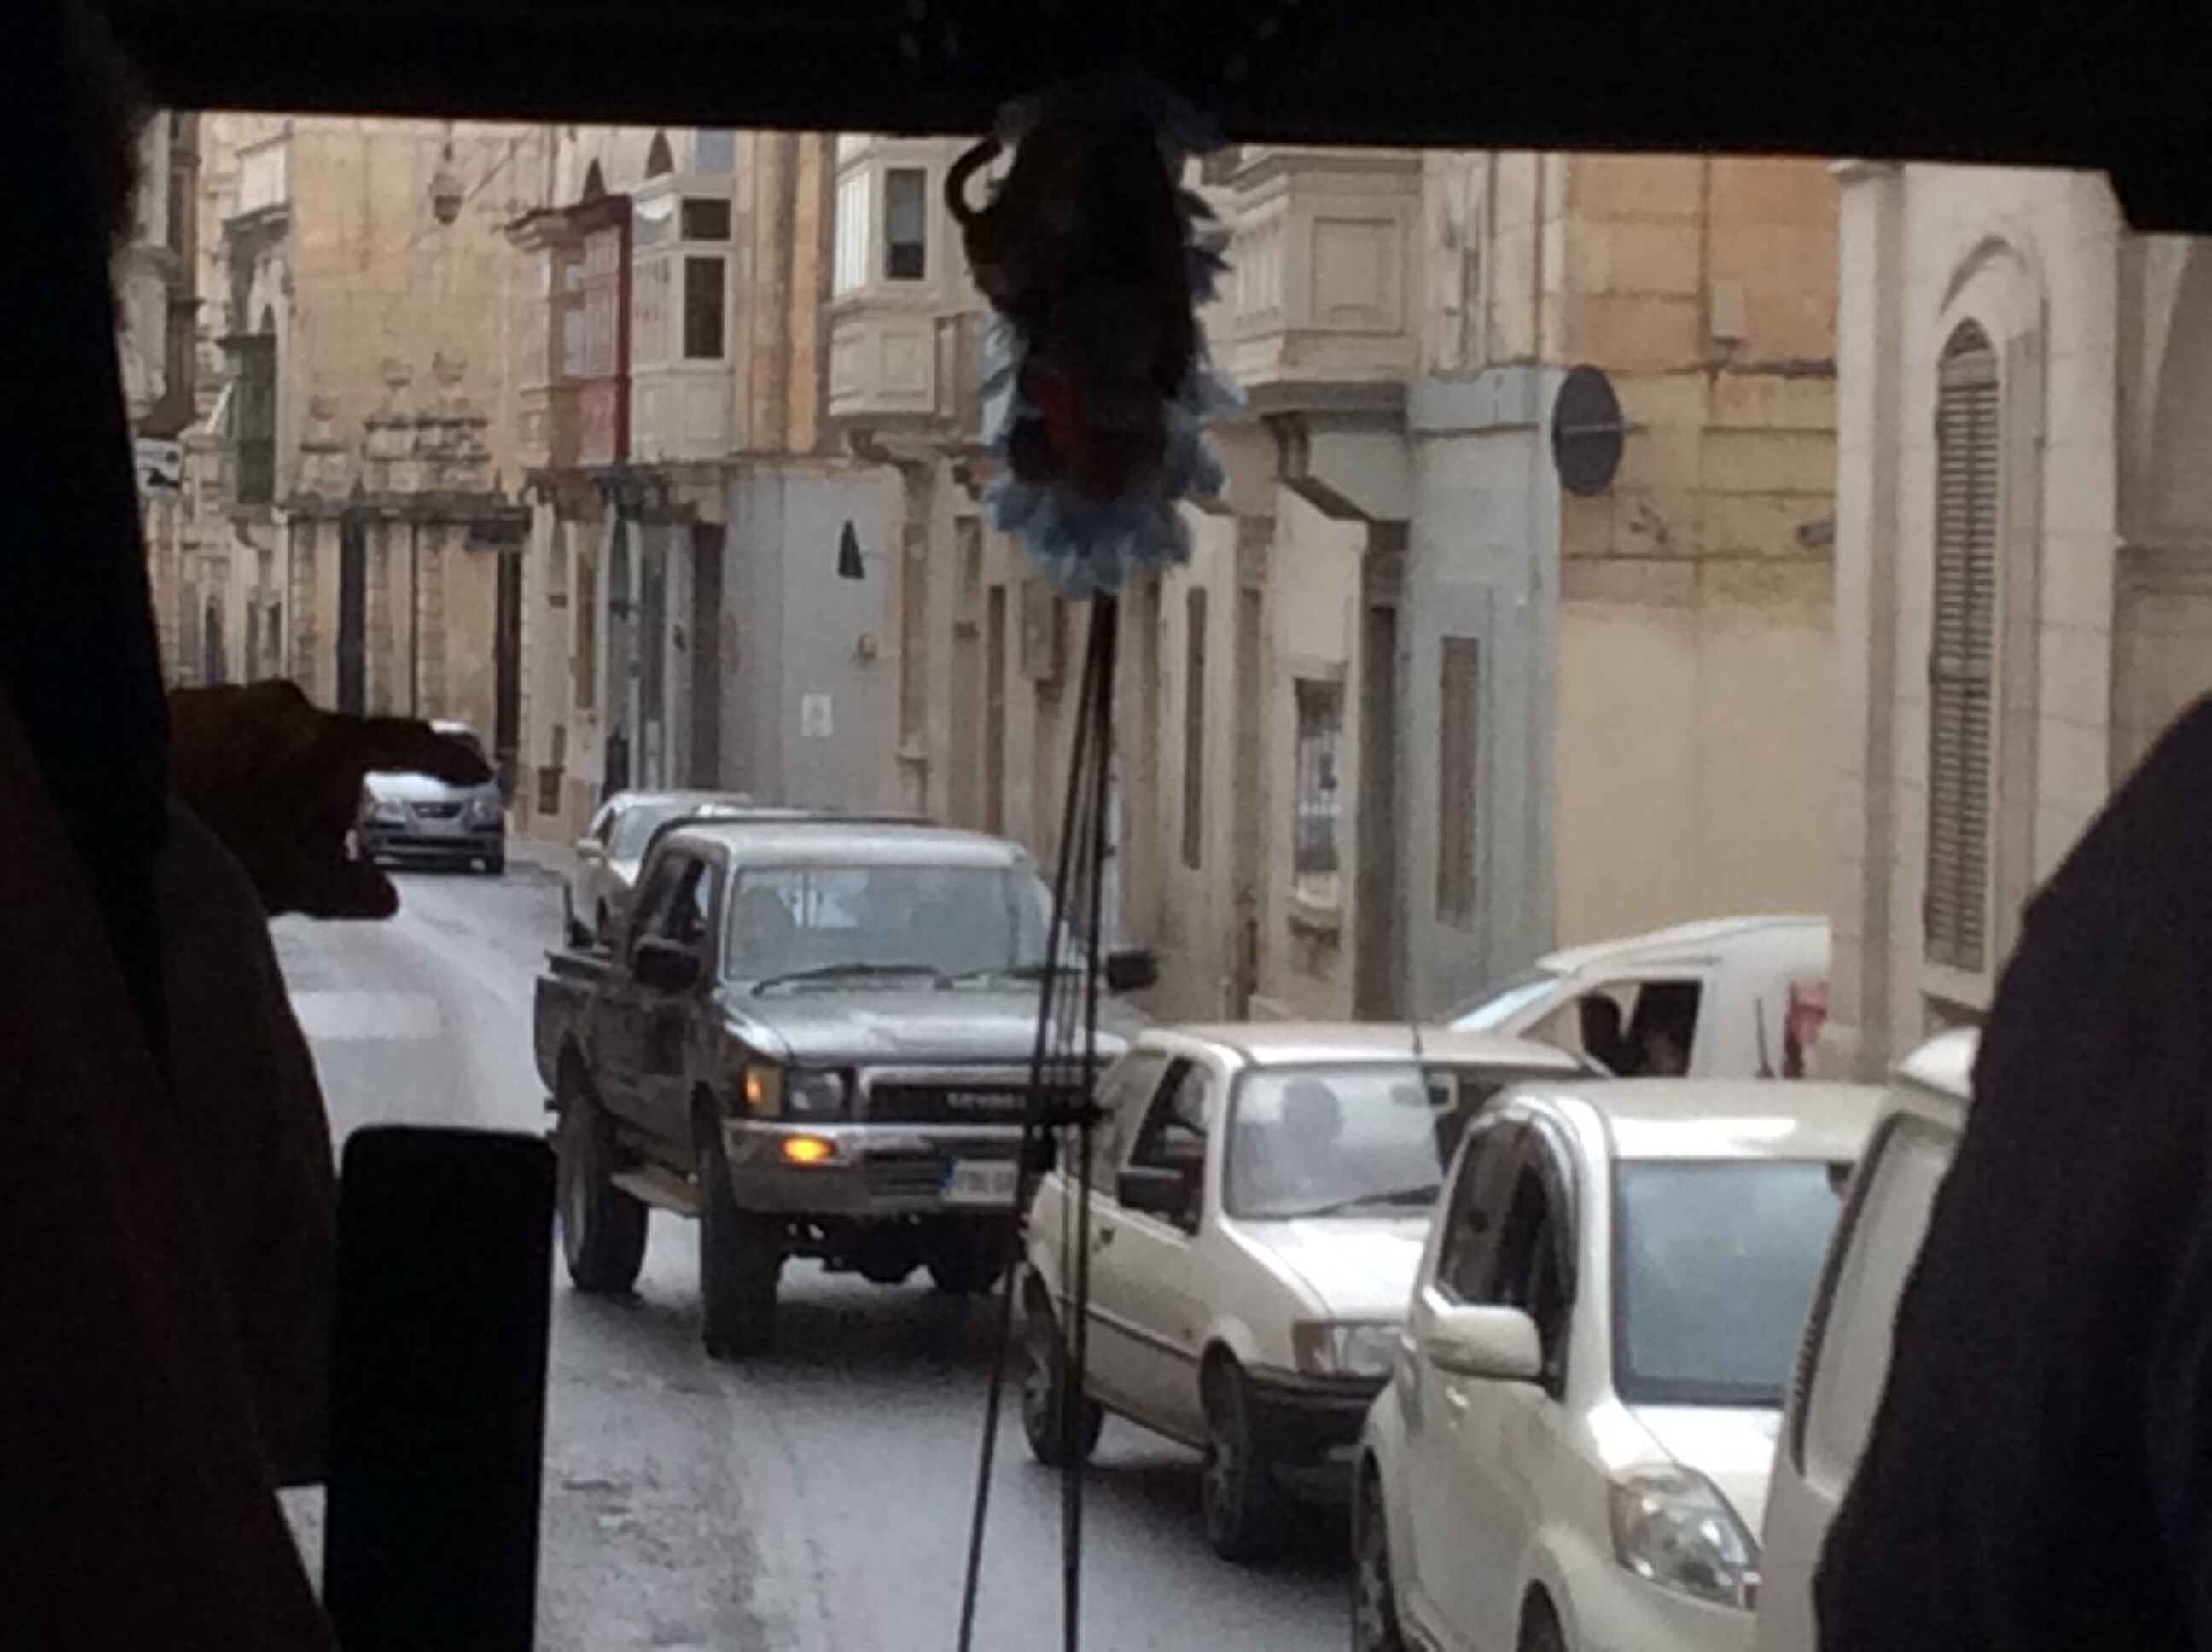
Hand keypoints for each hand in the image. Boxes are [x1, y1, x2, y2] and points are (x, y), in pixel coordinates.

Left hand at [168, 681, 492, 918]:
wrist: (102, 797)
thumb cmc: (198, 833)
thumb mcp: (288, 884)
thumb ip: (348, 891)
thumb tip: (380, 898)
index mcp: (327, 745)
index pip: (409, 748)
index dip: (448, 762)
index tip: (475, 769)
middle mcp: (288, 711)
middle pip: (340, 760)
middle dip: (331, 809)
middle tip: (307, 861)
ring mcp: (237, 703)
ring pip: (286, 752)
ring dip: (281, 796)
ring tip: (246, 845)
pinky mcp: (191, 707)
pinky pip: (239, 743)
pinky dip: (239, 780)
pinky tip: (213, 819)